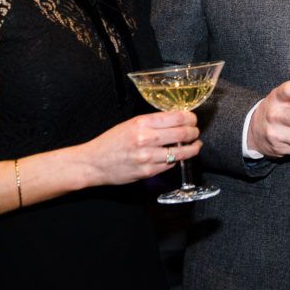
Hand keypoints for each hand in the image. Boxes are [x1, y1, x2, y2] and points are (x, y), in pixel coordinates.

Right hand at [78, 111, 200, 186]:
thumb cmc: (111, 142)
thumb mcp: (130, 124)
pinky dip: (177, 159)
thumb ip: (153, 122)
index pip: (177, 117)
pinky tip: (177, 156)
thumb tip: (177, 120)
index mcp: (142, 123)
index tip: (193, 119)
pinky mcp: (148, 172)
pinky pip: (170, 165)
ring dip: (192, 148)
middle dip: (194, 132)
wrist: (94, 163)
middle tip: (195, 131)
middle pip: (183, 133)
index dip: (190, 117)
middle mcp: (146, 139)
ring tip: (195, 145)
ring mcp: (148, 157)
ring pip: (181, 152)